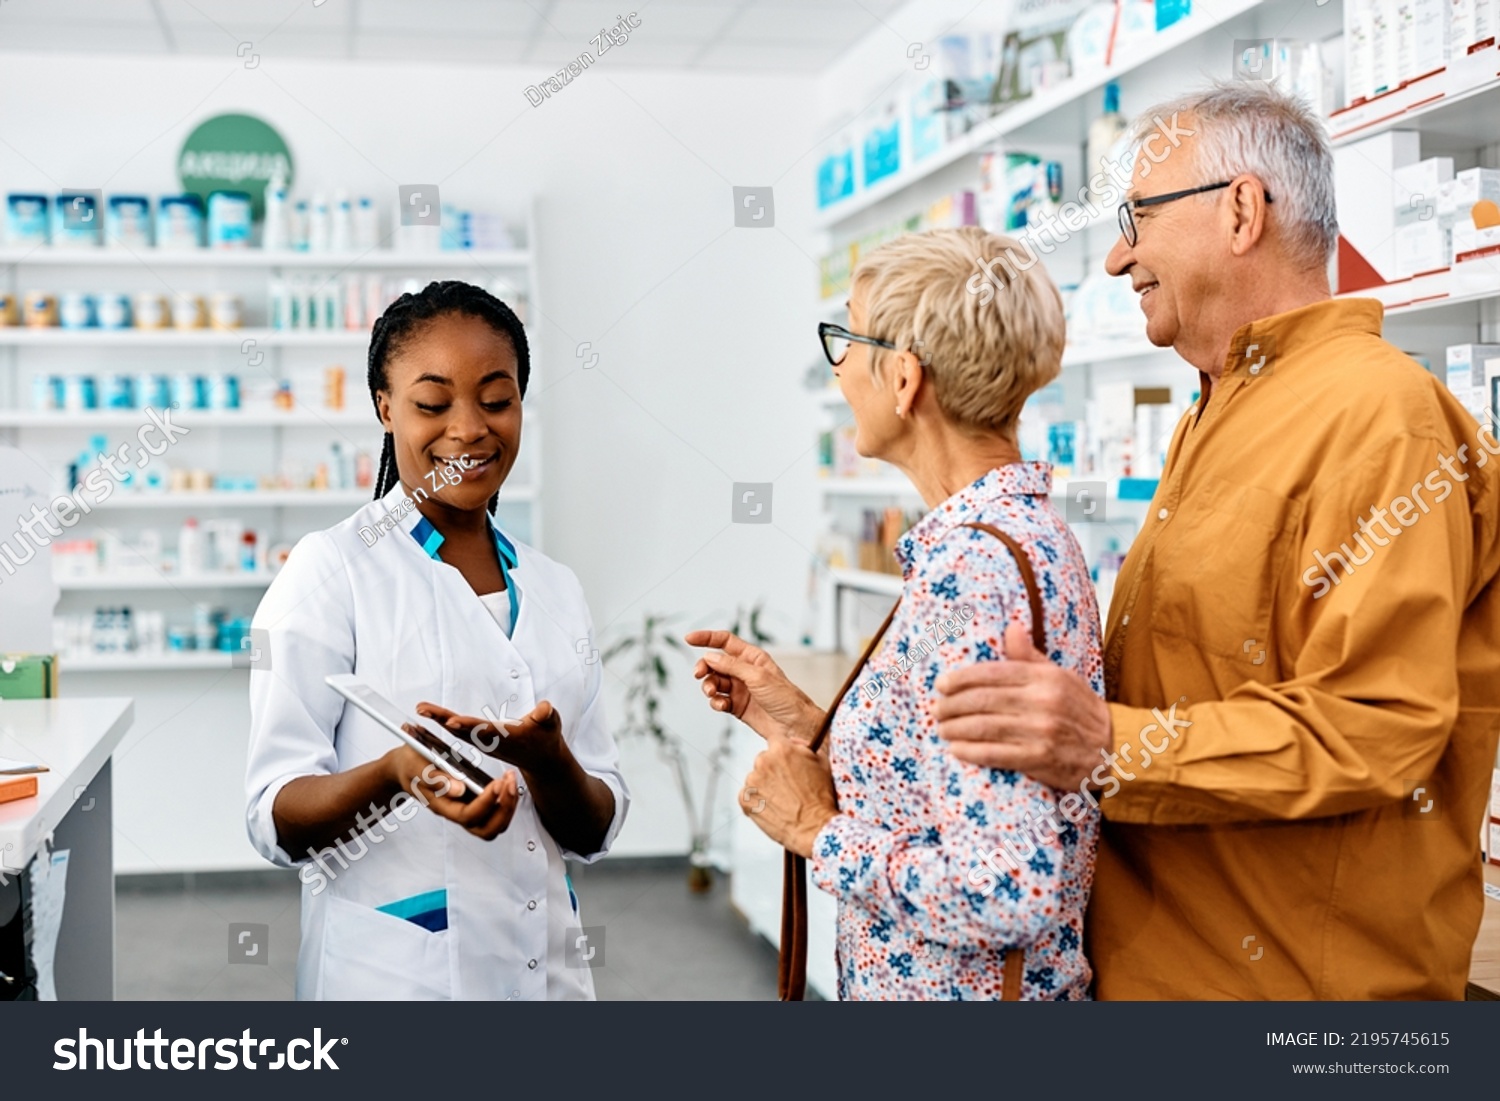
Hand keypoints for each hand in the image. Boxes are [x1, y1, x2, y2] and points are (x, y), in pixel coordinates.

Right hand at [385, 743, 519, 840]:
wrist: (406, 766)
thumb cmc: (411, 765)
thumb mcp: (418, 766)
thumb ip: (436, 779)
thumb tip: (459, 790)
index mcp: (441, 806)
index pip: (468, 816)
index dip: (485, 803)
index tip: (496, 783)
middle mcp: (456, 812)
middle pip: (486, 829)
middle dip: (504, 808)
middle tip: (509, 782)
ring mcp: (466, 809)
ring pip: (494, 824)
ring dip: (508, 805)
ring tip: (510, 780)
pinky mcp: (472, 802)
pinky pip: (494, 813)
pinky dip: (505, 800)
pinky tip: (505, 781)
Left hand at [416, 699, 566, 776]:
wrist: (542, 758)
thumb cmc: (546, 739)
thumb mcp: (551, 725)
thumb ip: (546, 716)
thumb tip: (545, 708)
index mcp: (504, 737)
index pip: (482, 730)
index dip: (467, 726)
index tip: (451, 722)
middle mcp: (489, 740)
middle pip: (462, 729)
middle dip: (441, 719)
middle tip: (422, 709)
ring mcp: (483, 740)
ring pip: (457, 729)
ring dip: (438, 720)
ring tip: (421, 709)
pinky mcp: (481, 739)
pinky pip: (459, 730)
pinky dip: (444, 723)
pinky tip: (432, 717)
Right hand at [685, 629, 821, 742]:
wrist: (794, 727)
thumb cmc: (785, 698)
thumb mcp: (758, 677)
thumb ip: (732, 666)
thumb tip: (710, 656)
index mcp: (753, 658)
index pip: (725, 641)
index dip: (706, 638)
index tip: (688, 638)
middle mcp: (745, 671)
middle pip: (715, 663)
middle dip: (704, 667)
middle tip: (699, 674)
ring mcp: (740, 689)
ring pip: (714, 682)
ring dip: (709, 687)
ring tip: (713, 693)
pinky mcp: (737, 706)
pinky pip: (719, 700)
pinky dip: (716, 702)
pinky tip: (721, 706)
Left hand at [740, 731, 839, 857]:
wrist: (815, 827)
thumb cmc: (821, 797)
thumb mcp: (821, 763)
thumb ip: (803, 747)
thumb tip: (792, 742)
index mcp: (781, 749)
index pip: (775, 741)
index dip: (782, 752)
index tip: (785, 762)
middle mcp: (763, 761)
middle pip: (764, 760)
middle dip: (773, 771)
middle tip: (788, 787)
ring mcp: (752, 781)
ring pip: (755, 779)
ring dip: (764, 786)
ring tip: (782, 801)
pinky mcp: (745, 799)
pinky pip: (747, 796)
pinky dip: (756, 802)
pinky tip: (772, 809)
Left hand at [932, 623, 1111, 790]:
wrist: (1113, 748)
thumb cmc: (1080, 709)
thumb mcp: (1060, 676)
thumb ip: (1030, 656)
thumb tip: (1010, 628)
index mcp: (1045, 678)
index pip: (993, 673)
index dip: (961, 679)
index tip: (942, 684)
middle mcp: (1043, 701)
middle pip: (983, 700)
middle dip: (952, 705)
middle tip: (936, 709)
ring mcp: (1041, 731)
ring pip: (985, 727)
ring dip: (956, 729)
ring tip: (942, 729)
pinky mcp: (1040, 759)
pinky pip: (996, 754)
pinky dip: (972, 752)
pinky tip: (957, 750)